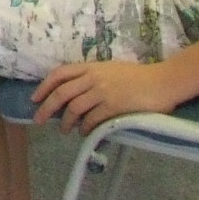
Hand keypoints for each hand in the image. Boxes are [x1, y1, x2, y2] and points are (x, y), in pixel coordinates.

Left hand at [30, 58, 183, 132]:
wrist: (163, 81)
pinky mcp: (114, 106)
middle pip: (61, 93)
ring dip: (66, 122)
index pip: (59, 74)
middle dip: (46, 108)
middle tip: (38, 120)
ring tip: (65, 130)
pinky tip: (84, 132)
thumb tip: (75, 94)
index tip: (35, 98)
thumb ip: (93, 78)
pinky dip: (84, 128)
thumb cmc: (139, 76)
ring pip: (73, 108)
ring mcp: (103, 91)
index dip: (44, 86)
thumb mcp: (111, 70)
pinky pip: (91, 119)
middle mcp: (94, 77)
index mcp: (91, 67)